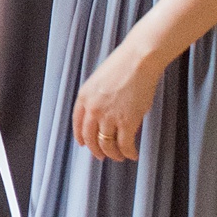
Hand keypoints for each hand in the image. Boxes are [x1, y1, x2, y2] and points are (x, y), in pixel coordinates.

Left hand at [71, 40, 160, 161]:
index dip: (81, 137)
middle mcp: (93, 109)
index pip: (77, 123)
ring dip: (114, 154)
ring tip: (119, 156)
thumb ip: (98, 99)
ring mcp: (109, 117)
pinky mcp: (127, 122)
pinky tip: (133, 154)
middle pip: (91, 138)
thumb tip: (106, 117)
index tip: (84, 144)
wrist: (139, 60)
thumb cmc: (124, 65)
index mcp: (84, 97)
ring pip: (107, 145)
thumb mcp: (100, 81)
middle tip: (102, 156)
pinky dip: (128, 153)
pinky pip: (125, 145)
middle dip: (96, 150)